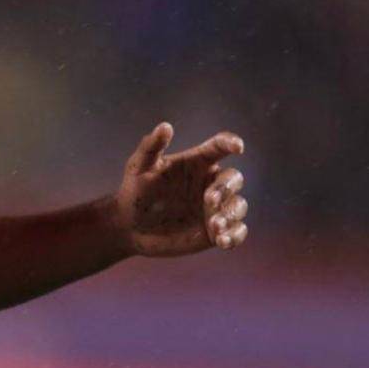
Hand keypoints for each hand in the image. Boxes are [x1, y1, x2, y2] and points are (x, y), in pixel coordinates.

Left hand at [114, 123, 247, 257]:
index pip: (219, 147)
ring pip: (238, 206)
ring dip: (230, 214)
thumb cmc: (135, 189)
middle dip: (226, 188)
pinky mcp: (215, 231)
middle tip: (210, 199)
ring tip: (214, 225)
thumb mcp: (139, 166)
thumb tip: (165, 126)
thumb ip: (151, 146)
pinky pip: (237, 232)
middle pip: (233, 178)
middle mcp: (210, 182)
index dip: (230, 143)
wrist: (130, 225)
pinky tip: (222, 241)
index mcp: (196, 162)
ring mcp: (215, 208)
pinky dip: (234, 236)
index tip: (238, 146)